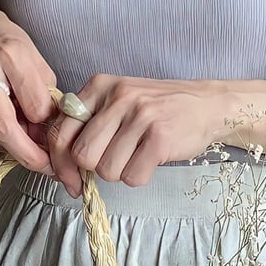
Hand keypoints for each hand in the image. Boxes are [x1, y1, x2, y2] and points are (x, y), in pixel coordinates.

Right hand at [0, 8, 64, 183]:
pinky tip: (15, 141)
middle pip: (3, 126)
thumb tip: (50, 130)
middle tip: (50, 167)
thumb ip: (45, 94)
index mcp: (10, 55)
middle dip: (28, 154)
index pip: (34, 104)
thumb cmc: (9, 42)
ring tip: (34, 153)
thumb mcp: (36, 59)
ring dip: (14, 149)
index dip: (48, 124)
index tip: (59, 134)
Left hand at [45, 74, 232, 196]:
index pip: (60, 130)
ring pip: (107, 170)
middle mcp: (118, 96)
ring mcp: (140, 115)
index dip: (59, 162)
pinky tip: (150, 159)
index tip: (69, 179)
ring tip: (136, 155)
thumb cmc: (157, 107)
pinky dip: (139, 177)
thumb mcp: (118, 100)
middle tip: (111, 165)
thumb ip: (88, 122)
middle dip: (93, 170)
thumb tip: (60, 164)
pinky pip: (132, 177)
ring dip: (120, 172)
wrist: (206, 104)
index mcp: (99, 86)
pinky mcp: (160, 137)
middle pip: (82, 155)